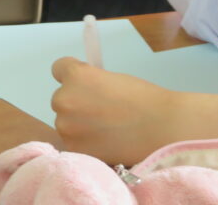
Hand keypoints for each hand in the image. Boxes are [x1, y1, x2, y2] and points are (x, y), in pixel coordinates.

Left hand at [51, 57, 178, 164]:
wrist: (159, 127)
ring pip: (65, 122)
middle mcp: (64, 99)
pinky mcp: (73, 150)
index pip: (58, 68)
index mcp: (75, 76)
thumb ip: (92, 82)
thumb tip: (85, 91)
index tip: (84, 83)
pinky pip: (73, 142)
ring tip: (106, 129)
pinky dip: (85, 142)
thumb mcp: (112, 78)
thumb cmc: (142, 97)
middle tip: (100, 110)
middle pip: (61, 98)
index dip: (72, 75)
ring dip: (78, 124)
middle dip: (76, 102)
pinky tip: (105, 142)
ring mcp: (66, 127)